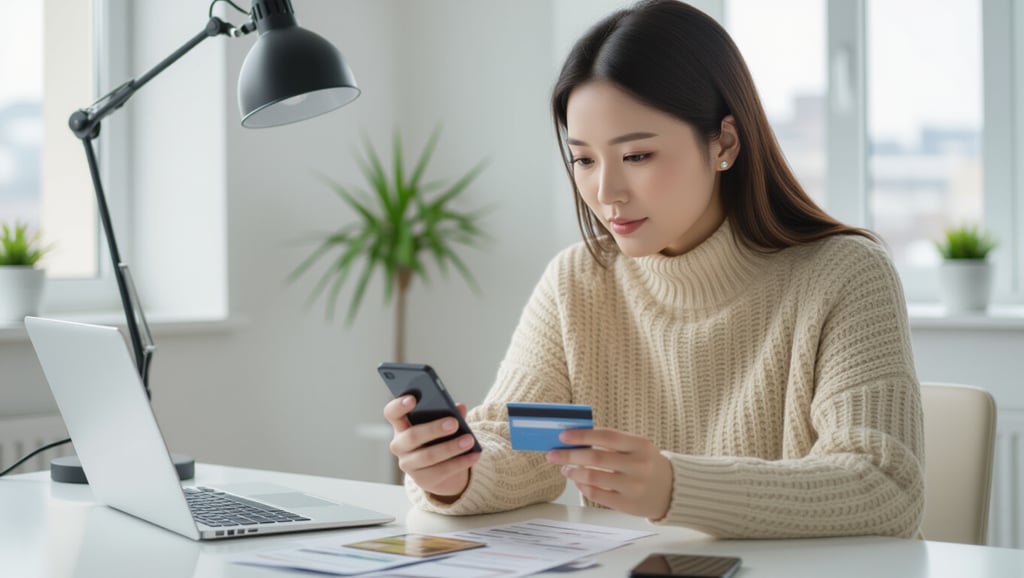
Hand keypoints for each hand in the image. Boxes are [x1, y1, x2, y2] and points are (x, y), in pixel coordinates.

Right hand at [383, 395, 480, 499]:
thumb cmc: (439, 438)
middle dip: (433, 429)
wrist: (441, 470)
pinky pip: (442, 471)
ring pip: (428, 456)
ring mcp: (409, 464)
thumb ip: (449, 414)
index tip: (413, 399)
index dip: (399, 405)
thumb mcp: (443, 424)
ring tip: (469, 440)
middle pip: (412, 436)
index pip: (392, 413)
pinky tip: (474, 454)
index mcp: (401, 425)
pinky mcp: (423, 480)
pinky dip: (461, 462)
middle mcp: (400, 445)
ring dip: (451, 447)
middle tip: (453, 423)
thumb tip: (460, 408)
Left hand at [546, 428, 672, 519]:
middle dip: (570, 455)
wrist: (672, 490)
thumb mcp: (637, 447)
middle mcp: (639, 466)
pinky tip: (578, 481)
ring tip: (565, 468)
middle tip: (553, 454)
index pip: (606, 436)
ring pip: (594, 478)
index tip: (563, 436)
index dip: (582, 435)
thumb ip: (611, 442)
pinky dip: (583, 486)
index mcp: (640, 445)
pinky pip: (598, 495)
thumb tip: (576, 439)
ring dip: (574, 472)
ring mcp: (634, 487)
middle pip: (596, 458)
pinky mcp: (628, 504)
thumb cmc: (646, 463)